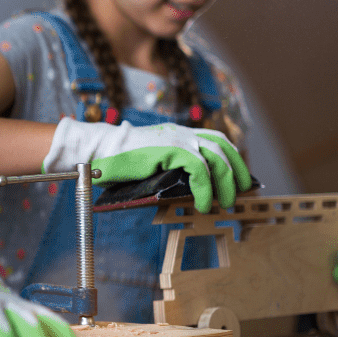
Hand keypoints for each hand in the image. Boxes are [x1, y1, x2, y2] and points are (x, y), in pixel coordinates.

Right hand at [43, 117, 251, 212]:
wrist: (97, 152)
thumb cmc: (117, 163)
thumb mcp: (150, 165)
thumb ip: (169, 171)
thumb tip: (189, 193)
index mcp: (178, 134)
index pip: (216, 140)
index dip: (232, 158)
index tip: (239, 178)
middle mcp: (182, 133)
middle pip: (223, 147)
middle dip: (237, 172)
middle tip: (240, 193)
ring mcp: (177, 139)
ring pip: (217, 157)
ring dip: (226, 182)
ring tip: (225, 202)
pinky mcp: (170, 150)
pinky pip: (199, 169)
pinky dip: (205, 188)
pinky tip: (203, 203)